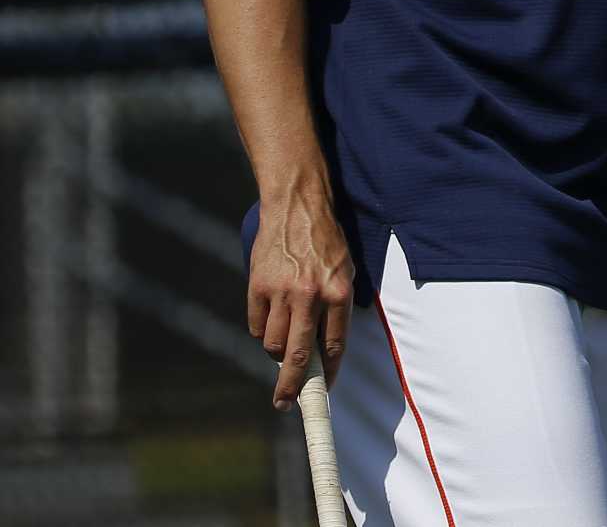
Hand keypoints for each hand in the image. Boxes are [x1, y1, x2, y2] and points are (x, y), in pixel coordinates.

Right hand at [247, 183, 353, 410]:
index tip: (321, 391)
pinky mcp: (257, 287)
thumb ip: (337, 308)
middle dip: (292, 386)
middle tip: (285, 404)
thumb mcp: (346, 271)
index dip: (327, 373)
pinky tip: (269, 320)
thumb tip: (322, 351)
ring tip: (281, 345)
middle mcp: (311, 295)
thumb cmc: (327, 242)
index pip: (334, 346)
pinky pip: (255, 325)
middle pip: (298, 354)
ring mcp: (281, 292)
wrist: (297, 206)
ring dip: (276, 353)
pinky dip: (261, 330)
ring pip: (272, 343)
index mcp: (339, 293)